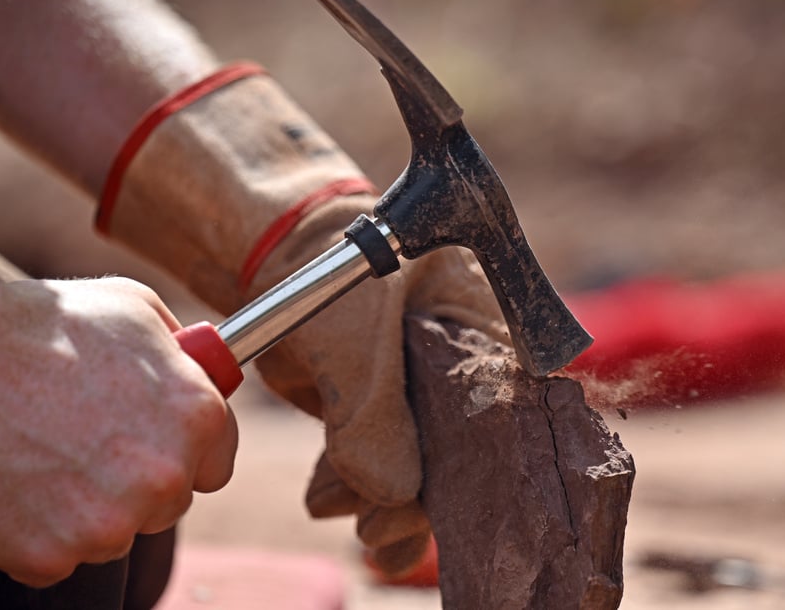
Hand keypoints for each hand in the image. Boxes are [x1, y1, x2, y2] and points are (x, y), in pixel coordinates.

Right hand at [0, 276, 236, 586]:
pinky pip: (59, 556)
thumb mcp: (138, 313)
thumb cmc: (45, 323)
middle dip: (137, 480)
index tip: (155, 444)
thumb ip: (181, 357)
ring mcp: (107, 523)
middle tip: (89, 444)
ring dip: (90, 509)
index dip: (185, 454)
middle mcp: (163, 477)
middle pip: (166, 504)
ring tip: (48, 456)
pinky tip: (20, 484)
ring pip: (114, 533)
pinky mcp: (48, 555)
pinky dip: (40, 531)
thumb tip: (199, 371)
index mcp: (198, 418)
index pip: (215, 466)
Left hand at [100, 71, 506, 574]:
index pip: (503, 417)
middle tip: (375, 527)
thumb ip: (372, 413)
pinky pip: (384, 463)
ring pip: (420, 466)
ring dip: (380, 499)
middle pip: (465, 454)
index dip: (475, 470)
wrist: (281, 257)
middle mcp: (468, 366)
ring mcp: (427, 392)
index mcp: (487, 332)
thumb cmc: (327, 269)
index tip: (432, 504)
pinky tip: (329, 498)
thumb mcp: (352, 334)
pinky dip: (360, 488)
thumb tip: (392, 495)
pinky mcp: (389, 411)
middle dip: (419, 498)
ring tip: (338, 506)